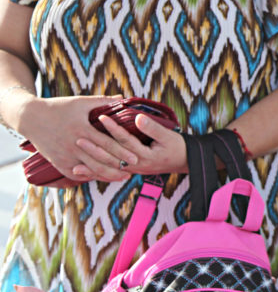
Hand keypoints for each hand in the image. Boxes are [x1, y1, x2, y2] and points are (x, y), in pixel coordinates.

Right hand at [19, 94, 130, 183]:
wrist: (30, 117)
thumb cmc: (59, 107)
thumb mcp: (80, 102)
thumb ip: (103, 102)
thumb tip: (124, 98)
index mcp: (82, 130)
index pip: (107, 144)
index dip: (122, 152)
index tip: (136, 157)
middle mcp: (74, 145)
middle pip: (101, 160)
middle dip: (119, 166)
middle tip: (135, 168)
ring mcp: (65, 156)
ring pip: (91, 170)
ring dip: (108, 175)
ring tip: (123, 176)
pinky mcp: (58, 164)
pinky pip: (77, 175)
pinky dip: (91, 177)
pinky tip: (103, 177)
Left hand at [72, 113, 186, 177]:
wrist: (187, 161)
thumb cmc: (178, 147)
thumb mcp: (168, 136)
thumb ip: (152, 128)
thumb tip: (137, 117)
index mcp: (146, 156)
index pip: (126, 141)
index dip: (113, 128)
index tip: (100, 117)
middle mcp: (137, 166)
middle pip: (113, 158)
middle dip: (95, 150)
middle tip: (78, 140)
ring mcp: (134, 170)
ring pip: (110, 169)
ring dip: (93, 167)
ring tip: (75, 166)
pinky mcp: (132, 171)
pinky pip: (113, 173)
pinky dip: (99, 174)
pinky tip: (87, 174)